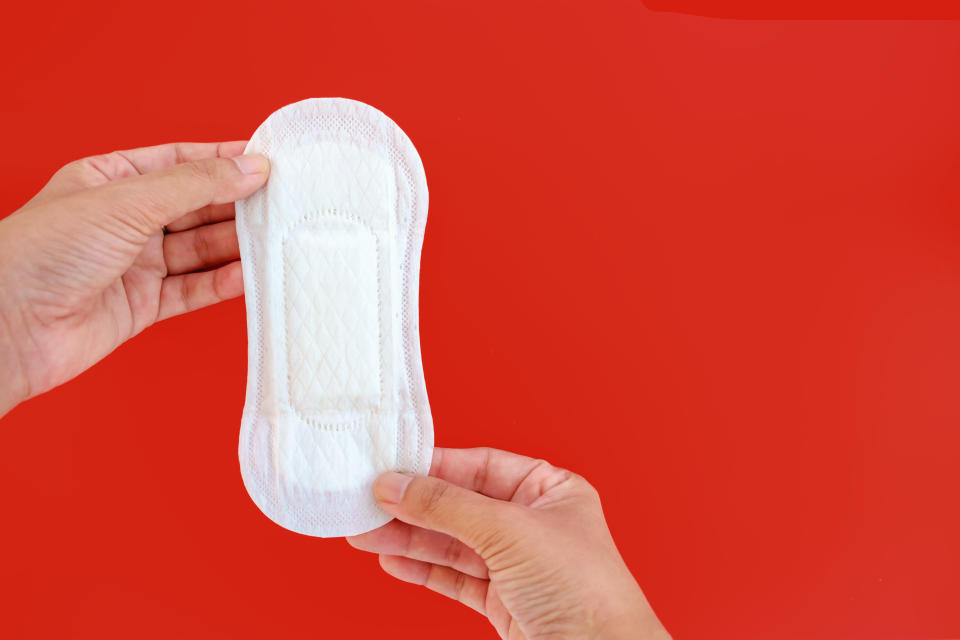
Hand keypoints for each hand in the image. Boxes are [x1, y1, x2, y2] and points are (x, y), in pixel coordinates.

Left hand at [0, 142, 268, 415]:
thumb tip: (249, 167)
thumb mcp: (126, 203)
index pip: (178, 162)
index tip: (266, 160)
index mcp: (109, 181)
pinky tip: (251, 276)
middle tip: (283, 203)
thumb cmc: (42, 253)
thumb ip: (194, 185)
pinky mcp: (142, 305)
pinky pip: (193, 289)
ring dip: (236, 246)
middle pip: (195, 207)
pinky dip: (223, 284)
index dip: (222, 160)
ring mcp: (134, 264)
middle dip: (237, 204)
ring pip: (199, 250)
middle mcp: (124, 221)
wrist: (8, 328)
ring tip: (276, 239)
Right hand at [347, 447, 669, 639]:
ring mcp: (518, 564)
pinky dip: (423, 570)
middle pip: (460, 505)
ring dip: (409, 539)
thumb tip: (396, 485)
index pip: (481, 467)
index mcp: (551, 490)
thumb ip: (448, 506)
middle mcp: (534, 523)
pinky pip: (455, 578)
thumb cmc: (583, 589)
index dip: (436, 467)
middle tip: (367, 503)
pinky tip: (394, 560)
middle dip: (413, 507)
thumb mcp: (509, 531)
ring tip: (365, 533)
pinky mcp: (504, 601)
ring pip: (452, 544)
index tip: (392, 469)